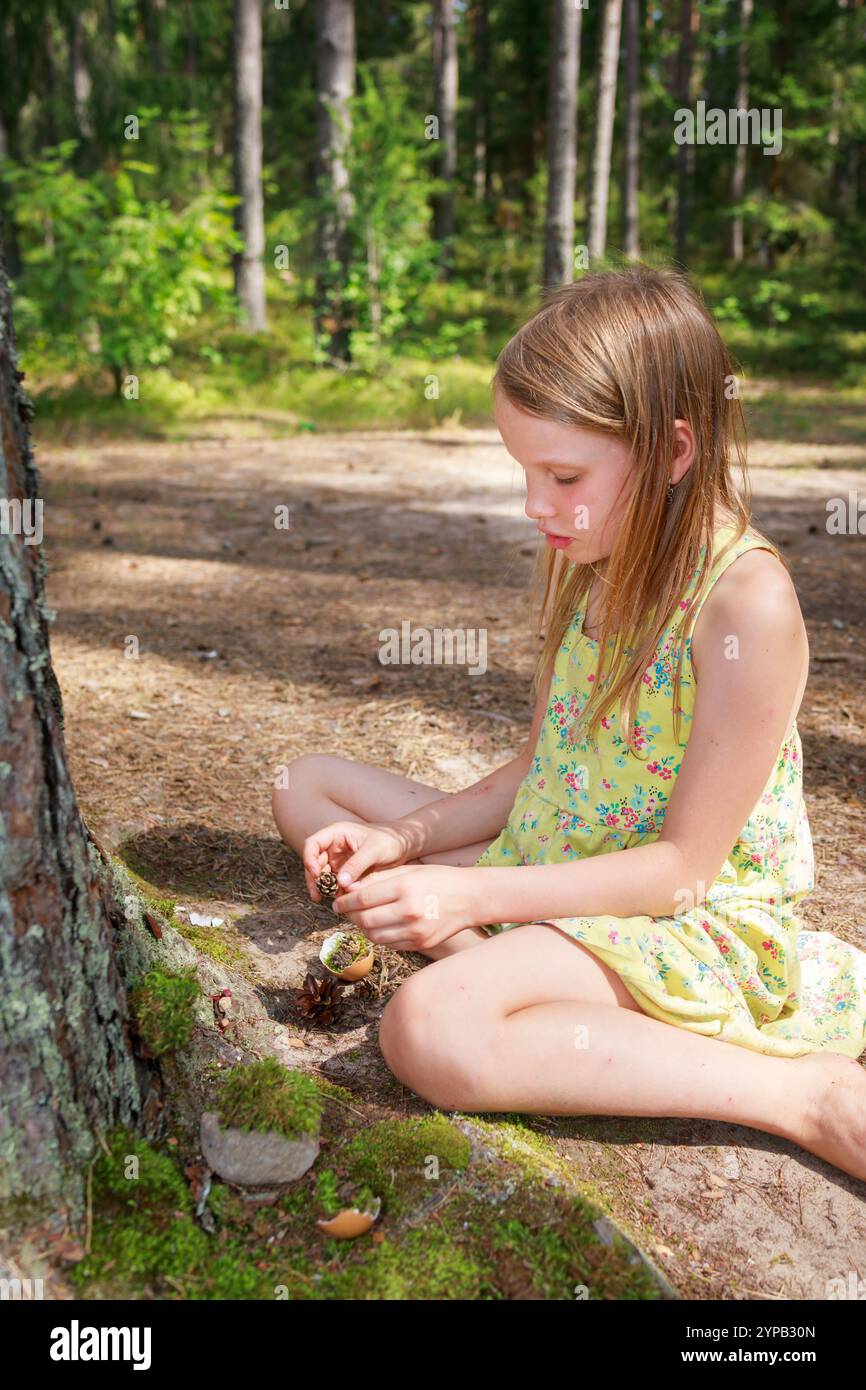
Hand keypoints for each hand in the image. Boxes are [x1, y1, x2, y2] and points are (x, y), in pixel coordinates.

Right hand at [302, 820, 418, 901]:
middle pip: (314, 862)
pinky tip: (339, 899)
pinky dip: (334, 890)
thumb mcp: (374, 850)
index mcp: (337, 833)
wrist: (403, 846)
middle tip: (317, 895)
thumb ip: (357, 864)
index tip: (316, 873)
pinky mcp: (345, 871)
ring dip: (322, 887)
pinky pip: (334, 882)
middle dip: (314, 879)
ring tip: (327, 899)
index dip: (309, 858)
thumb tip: (340, 882)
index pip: (313, 843)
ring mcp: (339, 859)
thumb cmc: (390, 840)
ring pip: (322, 874)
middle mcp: (334, 846)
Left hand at [331, 864, 480, 951]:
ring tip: (362, 918)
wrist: (471, 898)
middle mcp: (409, 911)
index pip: (362, 899)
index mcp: (405, 887)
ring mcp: (415, 931)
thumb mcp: (410, 870)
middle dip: (350, 916)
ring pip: (374, 936)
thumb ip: (379, 880)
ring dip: (363, 928)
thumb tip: (349, 888)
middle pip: (364, 920)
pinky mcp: (421, 943)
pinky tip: (380, 926)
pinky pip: (389, 944)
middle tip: (345, 910)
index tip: (337, 901)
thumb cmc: (439, 879)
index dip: (344, 901)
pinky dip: (379, 936)